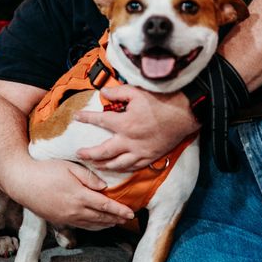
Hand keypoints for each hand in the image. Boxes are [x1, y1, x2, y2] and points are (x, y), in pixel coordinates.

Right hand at [17, 159, 134, 230]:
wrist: (22, 182)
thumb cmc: (46, 170)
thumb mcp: (69, 167)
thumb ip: (89, 178)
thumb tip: (104, 187)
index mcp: (79, 196)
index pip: (105, 205)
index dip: (119, 210)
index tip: (131, 212)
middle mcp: (74, 210)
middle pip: (101, 217)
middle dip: (116, 219)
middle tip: (127, 219)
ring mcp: (66, 217)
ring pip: (91, 224)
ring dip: (105, 224)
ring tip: (116, 222)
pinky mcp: (59, 220)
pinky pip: (81, 225)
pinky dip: (93, 226)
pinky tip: (97, 224)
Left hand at [74, 85, 198, 171]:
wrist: (185, 113)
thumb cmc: (162, 100)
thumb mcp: (137, 92)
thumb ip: (118, 92)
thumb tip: (102, 92)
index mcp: (125, 123)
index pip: (99, 121)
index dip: (86, 118)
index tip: (76, 117)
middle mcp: (130, 140)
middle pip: (103, 152)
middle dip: (89, 154)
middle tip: (78, 154)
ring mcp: (140, 151)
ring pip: (117, 164)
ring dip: (103, 166)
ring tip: (94, 165)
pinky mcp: (151, 156)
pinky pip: (134, 167)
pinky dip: (123, 169)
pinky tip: (117, 168)